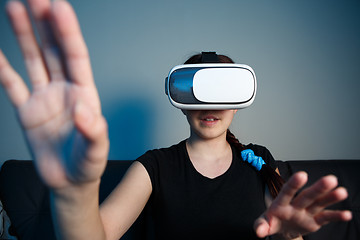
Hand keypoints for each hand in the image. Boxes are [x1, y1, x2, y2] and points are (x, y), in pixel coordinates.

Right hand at [0, 0, 108, 188]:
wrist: (69, 181)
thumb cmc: (86, 165)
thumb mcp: (95, 152)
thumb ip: (93, 132)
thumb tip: (85, 112)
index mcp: (84, 94)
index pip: (76, 56)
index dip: (67, 32)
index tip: (58, 7)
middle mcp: (64, 90)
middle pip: (54, 50)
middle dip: (46, 23)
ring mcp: (45, 98)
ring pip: (34, 59)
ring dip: (25, 34)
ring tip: (16, 8)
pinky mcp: (28, 111)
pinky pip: (11, 84)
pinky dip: (1, 68)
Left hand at [254, 171, 351, 238]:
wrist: (281, 230)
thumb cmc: (271, 222)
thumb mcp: (263, 224)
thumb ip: (261, 225)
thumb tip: (258, 232)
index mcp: (281, 203)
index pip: (287, 191)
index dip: (294, 184)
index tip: (302, 174)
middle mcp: (296, 204)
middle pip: (307, 195)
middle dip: (318, 188)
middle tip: (331, 179)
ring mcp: (306, 211)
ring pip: (319, 203)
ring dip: (330, 198)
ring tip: (342, 192)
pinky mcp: (315, 220)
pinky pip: (326, 217)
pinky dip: (336, 216)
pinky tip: (347, 214)